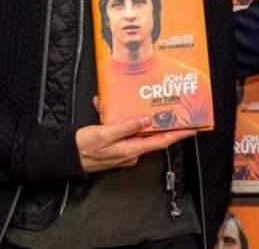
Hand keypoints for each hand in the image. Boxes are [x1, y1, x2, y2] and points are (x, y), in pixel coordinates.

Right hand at [75, 113, 195, 173]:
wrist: (65, 156)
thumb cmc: (84, 147)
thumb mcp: (105, 134)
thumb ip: (127, 127)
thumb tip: (146, 120)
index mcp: (131, 150)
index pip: (161, 142)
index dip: (178, 135)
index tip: (192, 129)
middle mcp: (130, 151)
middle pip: (151, 136)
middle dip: (161, 122)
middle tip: (173, 110)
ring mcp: (122, 149)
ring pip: (135, 130)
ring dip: (135, 116)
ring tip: (138, 102)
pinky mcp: (114, 145)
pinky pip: (122, 129)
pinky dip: (118, 118)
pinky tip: (105, 105)